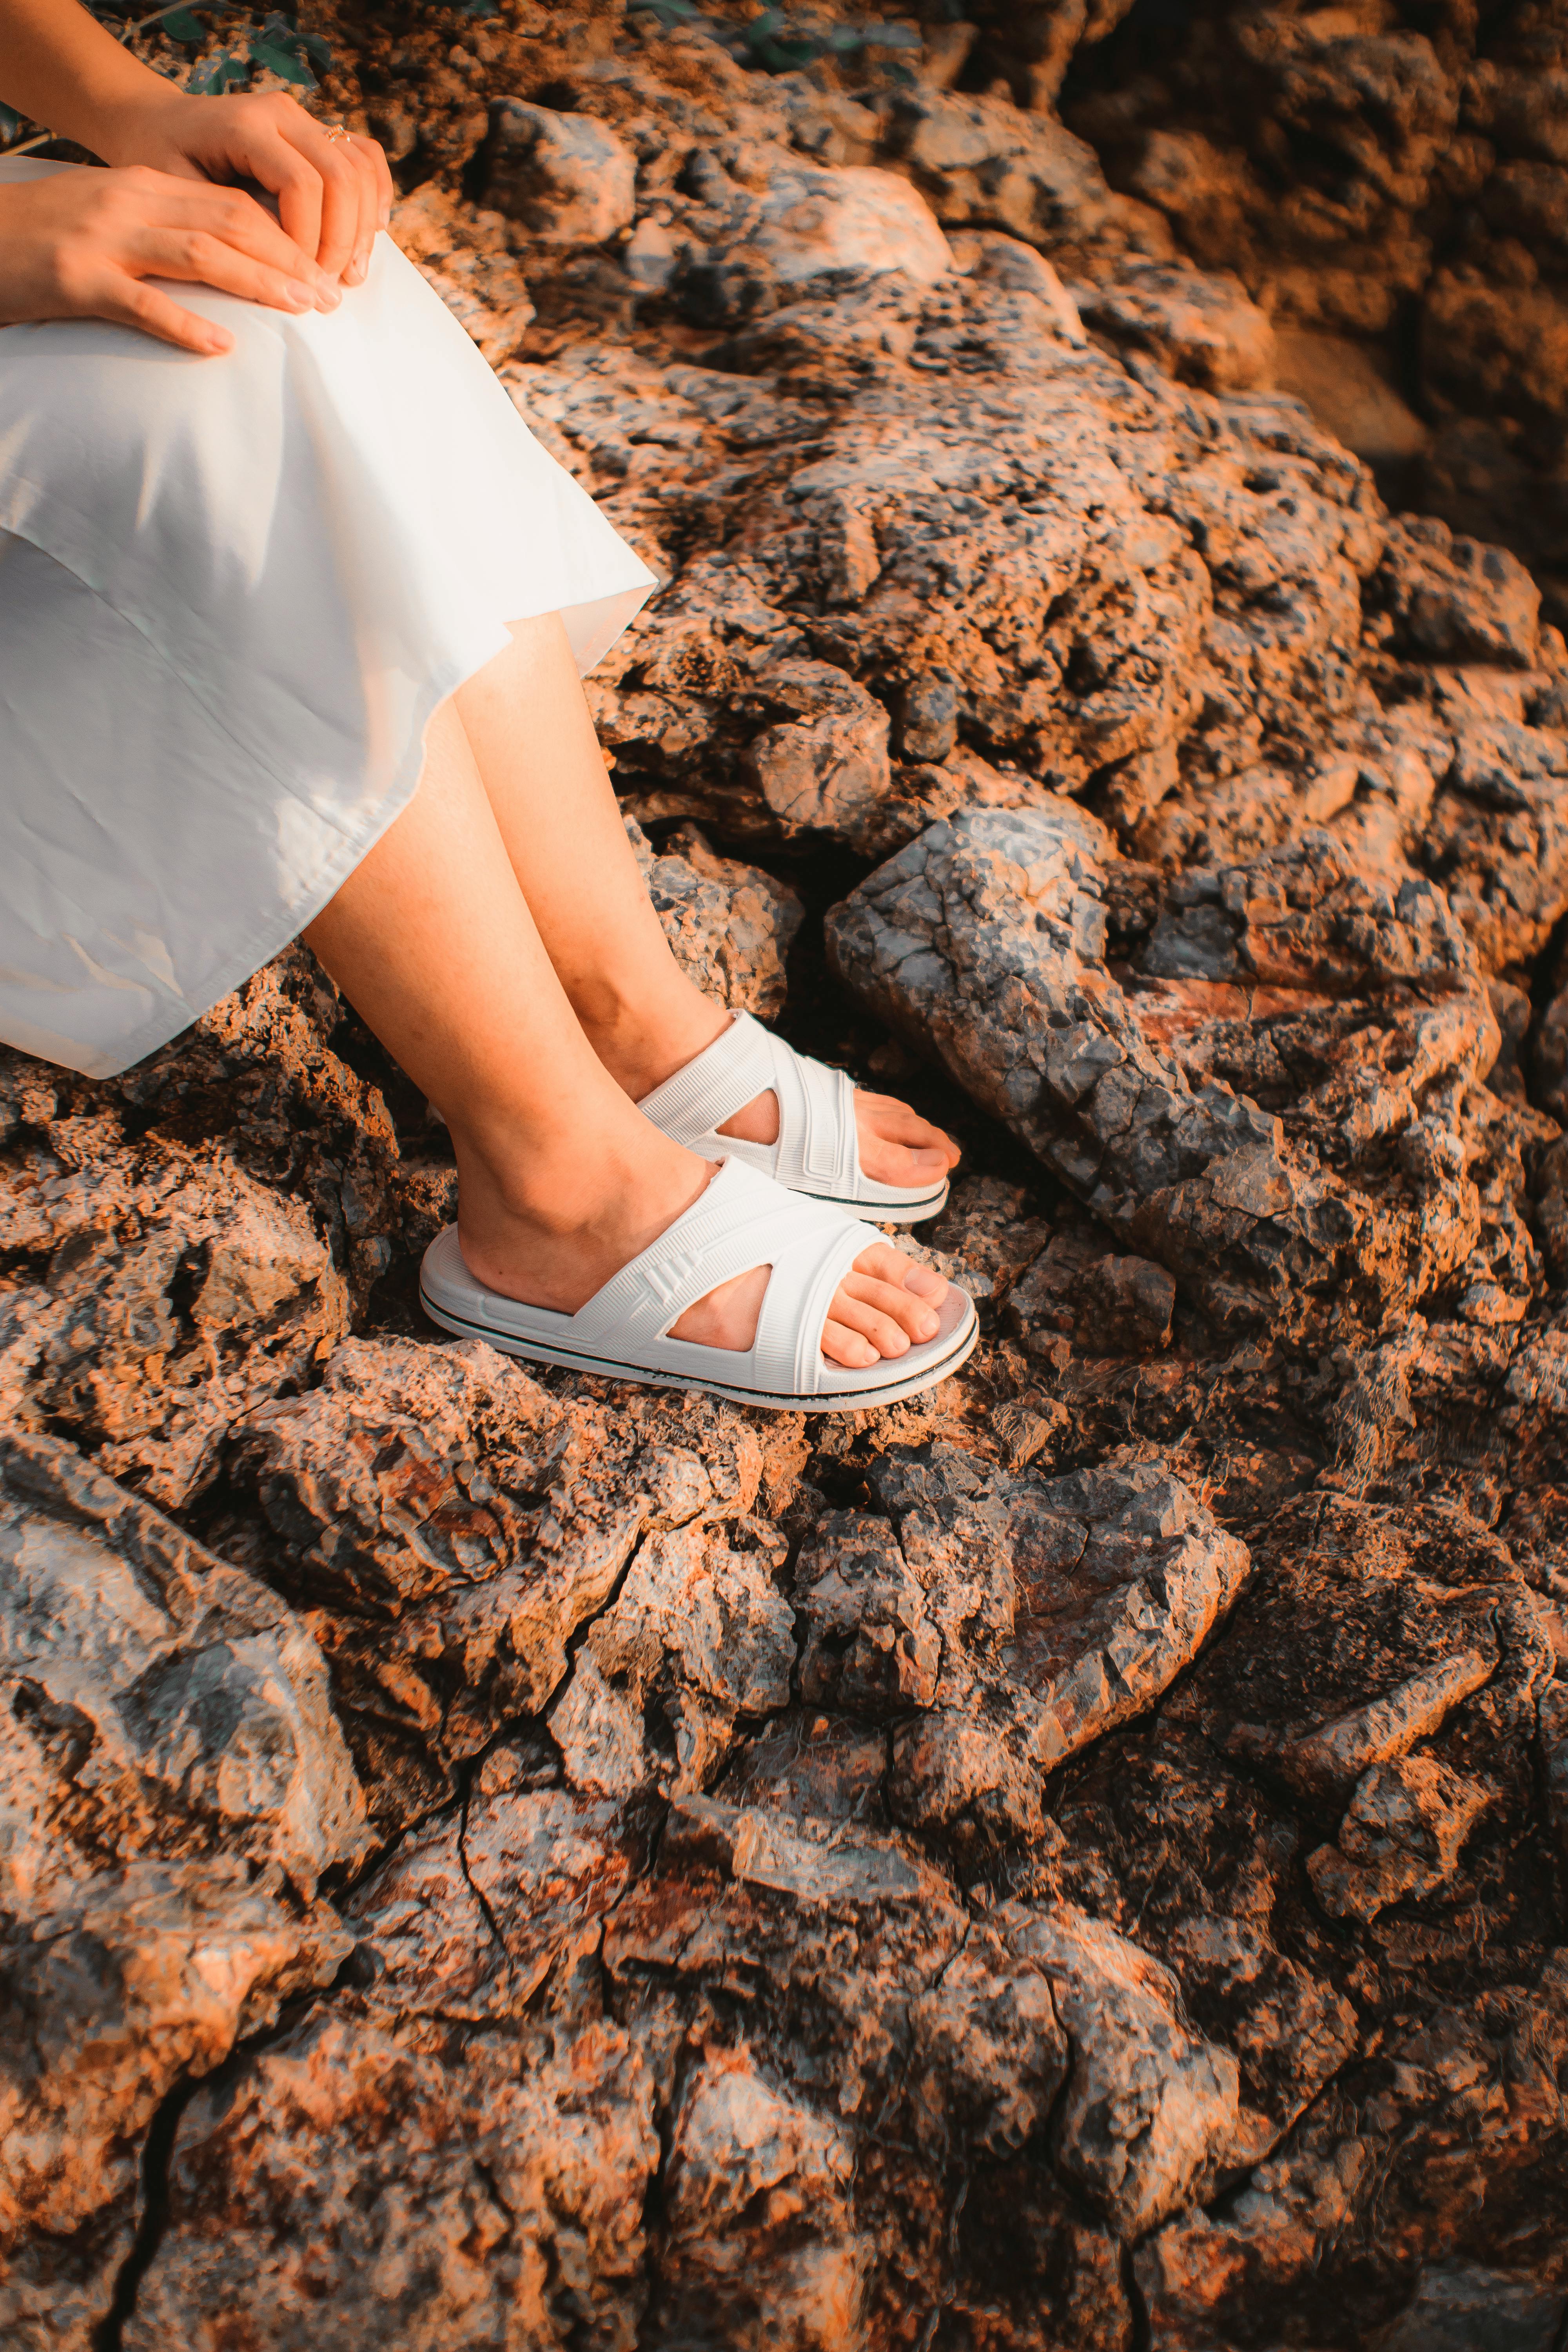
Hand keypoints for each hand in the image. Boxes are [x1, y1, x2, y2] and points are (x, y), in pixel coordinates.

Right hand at [0, 162, 342, 354]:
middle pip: (228, 223)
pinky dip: (186, 324)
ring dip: (257, 282)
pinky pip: (142, 303)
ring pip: (198, 253)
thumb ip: (166, 230)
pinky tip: (222, 344)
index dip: (286, 237)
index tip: (321, 270)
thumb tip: (230, 260)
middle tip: (329, 296)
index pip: (232, 204)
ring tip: (299, 310)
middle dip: (287, 259)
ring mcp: (104, 241)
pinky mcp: (78, 281)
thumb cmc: (48, 237)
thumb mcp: (113, 217)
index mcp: (144, 187)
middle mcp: (131, 204)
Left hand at [100, 86, 392, 286]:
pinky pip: (365, 156)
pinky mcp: (315, 130)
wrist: (155, 123)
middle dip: (341, 240)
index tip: (301, 285)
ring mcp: (303, 117)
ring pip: (360, 167)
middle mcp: (280, 112)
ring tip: (350, 272)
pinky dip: (375, 195)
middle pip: (340, 176)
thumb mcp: (176, 197)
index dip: (309, 240)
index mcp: (244, 123)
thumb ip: (227, 226)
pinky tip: (371, 231)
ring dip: (362, 226)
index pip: (302, 184)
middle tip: (329, 289)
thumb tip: (282, 272)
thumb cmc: (159, 162)